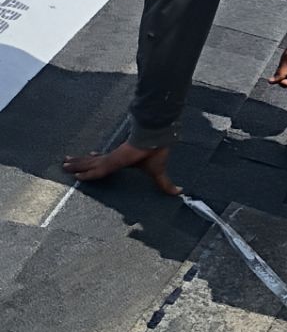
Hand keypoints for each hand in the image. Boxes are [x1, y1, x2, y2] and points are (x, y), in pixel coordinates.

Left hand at [61, 142, 178, 194]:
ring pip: (90, 164)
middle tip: (66, 163)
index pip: (105, 159)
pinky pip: (96, 170)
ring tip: (63, 164)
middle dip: (79, 162)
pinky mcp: (111, 162)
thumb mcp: (158, 172)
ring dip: (77, 165)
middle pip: (92, 161)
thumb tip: (178, 192)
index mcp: (122, 158)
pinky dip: (86, 173)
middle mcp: (114, 158)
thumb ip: (164, 183)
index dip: (95, 159)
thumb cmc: (156, 152)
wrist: (155, 139)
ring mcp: (111, 159)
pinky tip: (76, 175)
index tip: (89, 156)